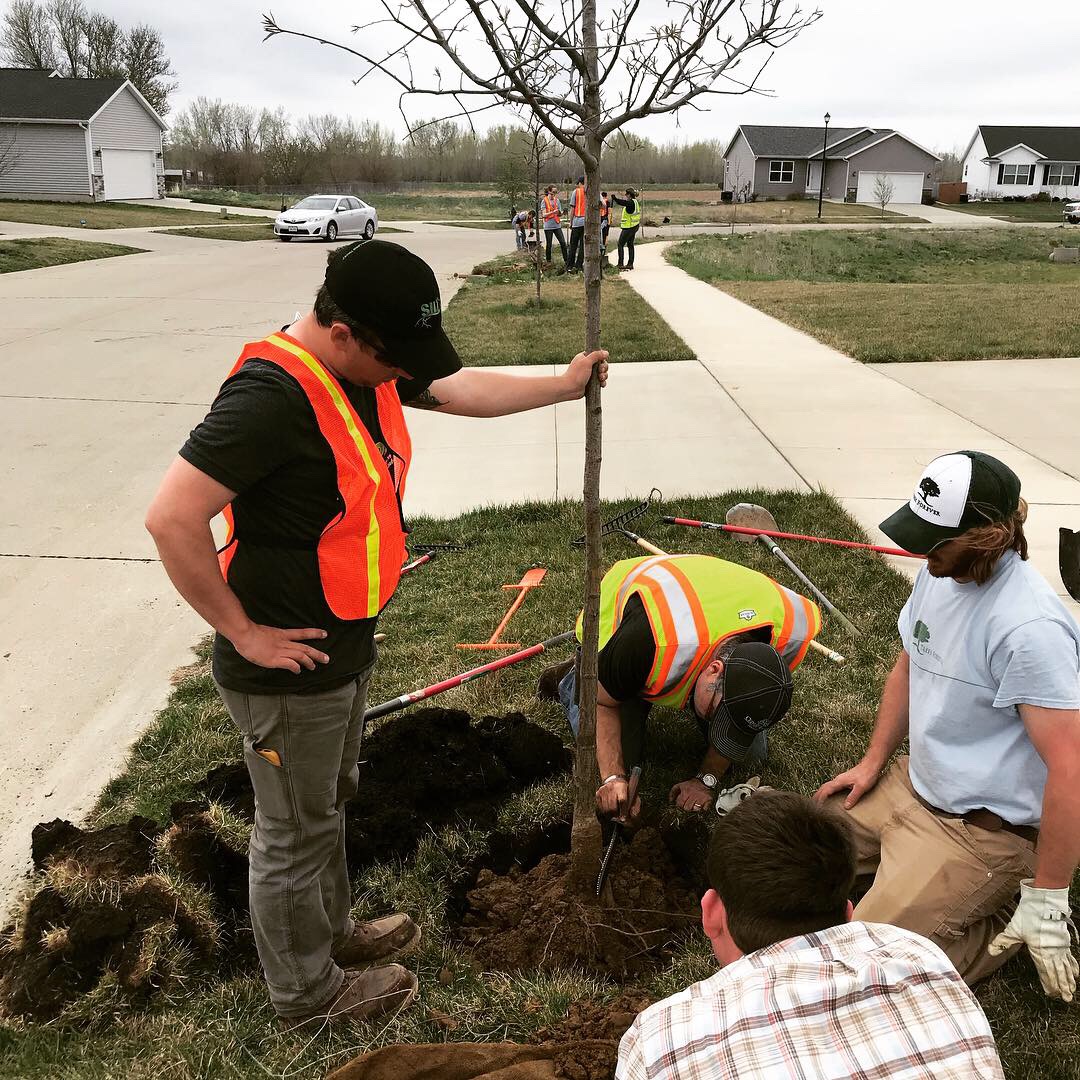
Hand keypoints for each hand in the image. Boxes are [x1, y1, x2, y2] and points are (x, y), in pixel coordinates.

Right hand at [233, 623, 328, 673]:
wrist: (244, 634)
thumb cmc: (249, 633)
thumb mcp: (265, 632)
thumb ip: (272, 637)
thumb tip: (272, 642)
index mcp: (282, 634)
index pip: (302, 633)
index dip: (314, 633)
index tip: (324, 634)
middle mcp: (284, 642)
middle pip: (305, 647)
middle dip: (317, 653)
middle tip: (327, 658)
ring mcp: (280, 651)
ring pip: (301, 656)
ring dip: (309, 662)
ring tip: (314, 667)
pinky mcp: (274, 659)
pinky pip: (290, 664)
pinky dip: (296, 667)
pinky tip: (298, 671)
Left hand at [565, 349, 608, 396]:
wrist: (570, 389)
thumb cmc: (576, 375)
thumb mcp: (586, 362)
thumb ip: (596, 355)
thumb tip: (606, 352)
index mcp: (584, 358)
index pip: (597, 355)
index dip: (601, 358)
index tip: (601, 362)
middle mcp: (587, 365)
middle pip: (601, 364)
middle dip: (604, 368)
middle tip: (600, 371)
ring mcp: (589, 374)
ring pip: (602, 373)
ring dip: (604, 376)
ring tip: (600, 379)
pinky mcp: (591, 383)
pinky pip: (600, 381)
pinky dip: (602, 382)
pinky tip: (601, 384)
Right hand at [596, 777, 640, 822]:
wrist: (614, 779)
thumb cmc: (625, 790)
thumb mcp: (634, 795)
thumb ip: (635, 806)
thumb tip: (632, 815)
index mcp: (622, 786)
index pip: (622, 801)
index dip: (623, 811)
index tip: (623, 819)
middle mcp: (611, 788)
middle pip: (612, 806)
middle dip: (615, 815)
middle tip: (618, 818)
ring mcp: (603, 790)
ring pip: (606, 808)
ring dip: (610, 815)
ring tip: (614, 816)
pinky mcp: (598, 793)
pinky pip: (600, 807)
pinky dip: (604, 811)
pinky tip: (609, 811)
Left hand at [669, 779, 712, 811]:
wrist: (705, 780)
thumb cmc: (692, 784)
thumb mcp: (681, 785)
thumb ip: (673, 792)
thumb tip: (670, 801)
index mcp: (686, 791)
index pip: (680, 804)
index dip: (680, 805)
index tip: (682, 804)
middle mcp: (693, 795)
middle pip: (687, 808)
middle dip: (687, 807)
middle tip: (689, 804)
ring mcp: (701, 797)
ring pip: (695, 810)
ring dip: (695, 808)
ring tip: (695, 803)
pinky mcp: (708, 799)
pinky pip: (704, 809)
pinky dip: (703, 808)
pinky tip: (702, 804)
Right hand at [814, 759, 881, 808]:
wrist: (871, 764)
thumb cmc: (867, 775)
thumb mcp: (861, 787)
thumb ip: (853, 797)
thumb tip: (846, 807)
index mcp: (839, 781)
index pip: (826, 791)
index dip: (820, 799)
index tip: (816, 807)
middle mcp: (838, 780)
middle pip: (823, 788)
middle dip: (817, 795)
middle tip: (812, 804)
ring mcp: (840, 779)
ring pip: (827, 786)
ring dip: (821, 793)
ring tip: (818, 800)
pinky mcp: (844, 780)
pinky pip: (831, 786)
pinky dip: (827, 791)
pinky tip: (830, 794)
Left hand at [988, 880, 1078, 1000]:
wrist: (1044, 902)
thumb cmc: (1028, 915)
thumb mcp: (1013, 929)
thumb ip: (1002, 941)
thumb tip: (990, 951)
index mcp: (1039, 951)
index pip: (1045, 972)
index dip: (1049, 983)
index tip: (1051, 994)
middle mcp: (1052, 952)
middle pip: (1058, 972)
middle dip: (1063, 986)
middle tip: (1067, 999)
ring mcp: (1060, 947)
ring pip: (1066, 967)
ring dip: (1070, 980)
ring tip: (1072, 992)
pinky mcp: (1064, 941)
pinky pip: (1071, 958)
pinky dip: (1074, 967)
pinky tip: (1077, 974)